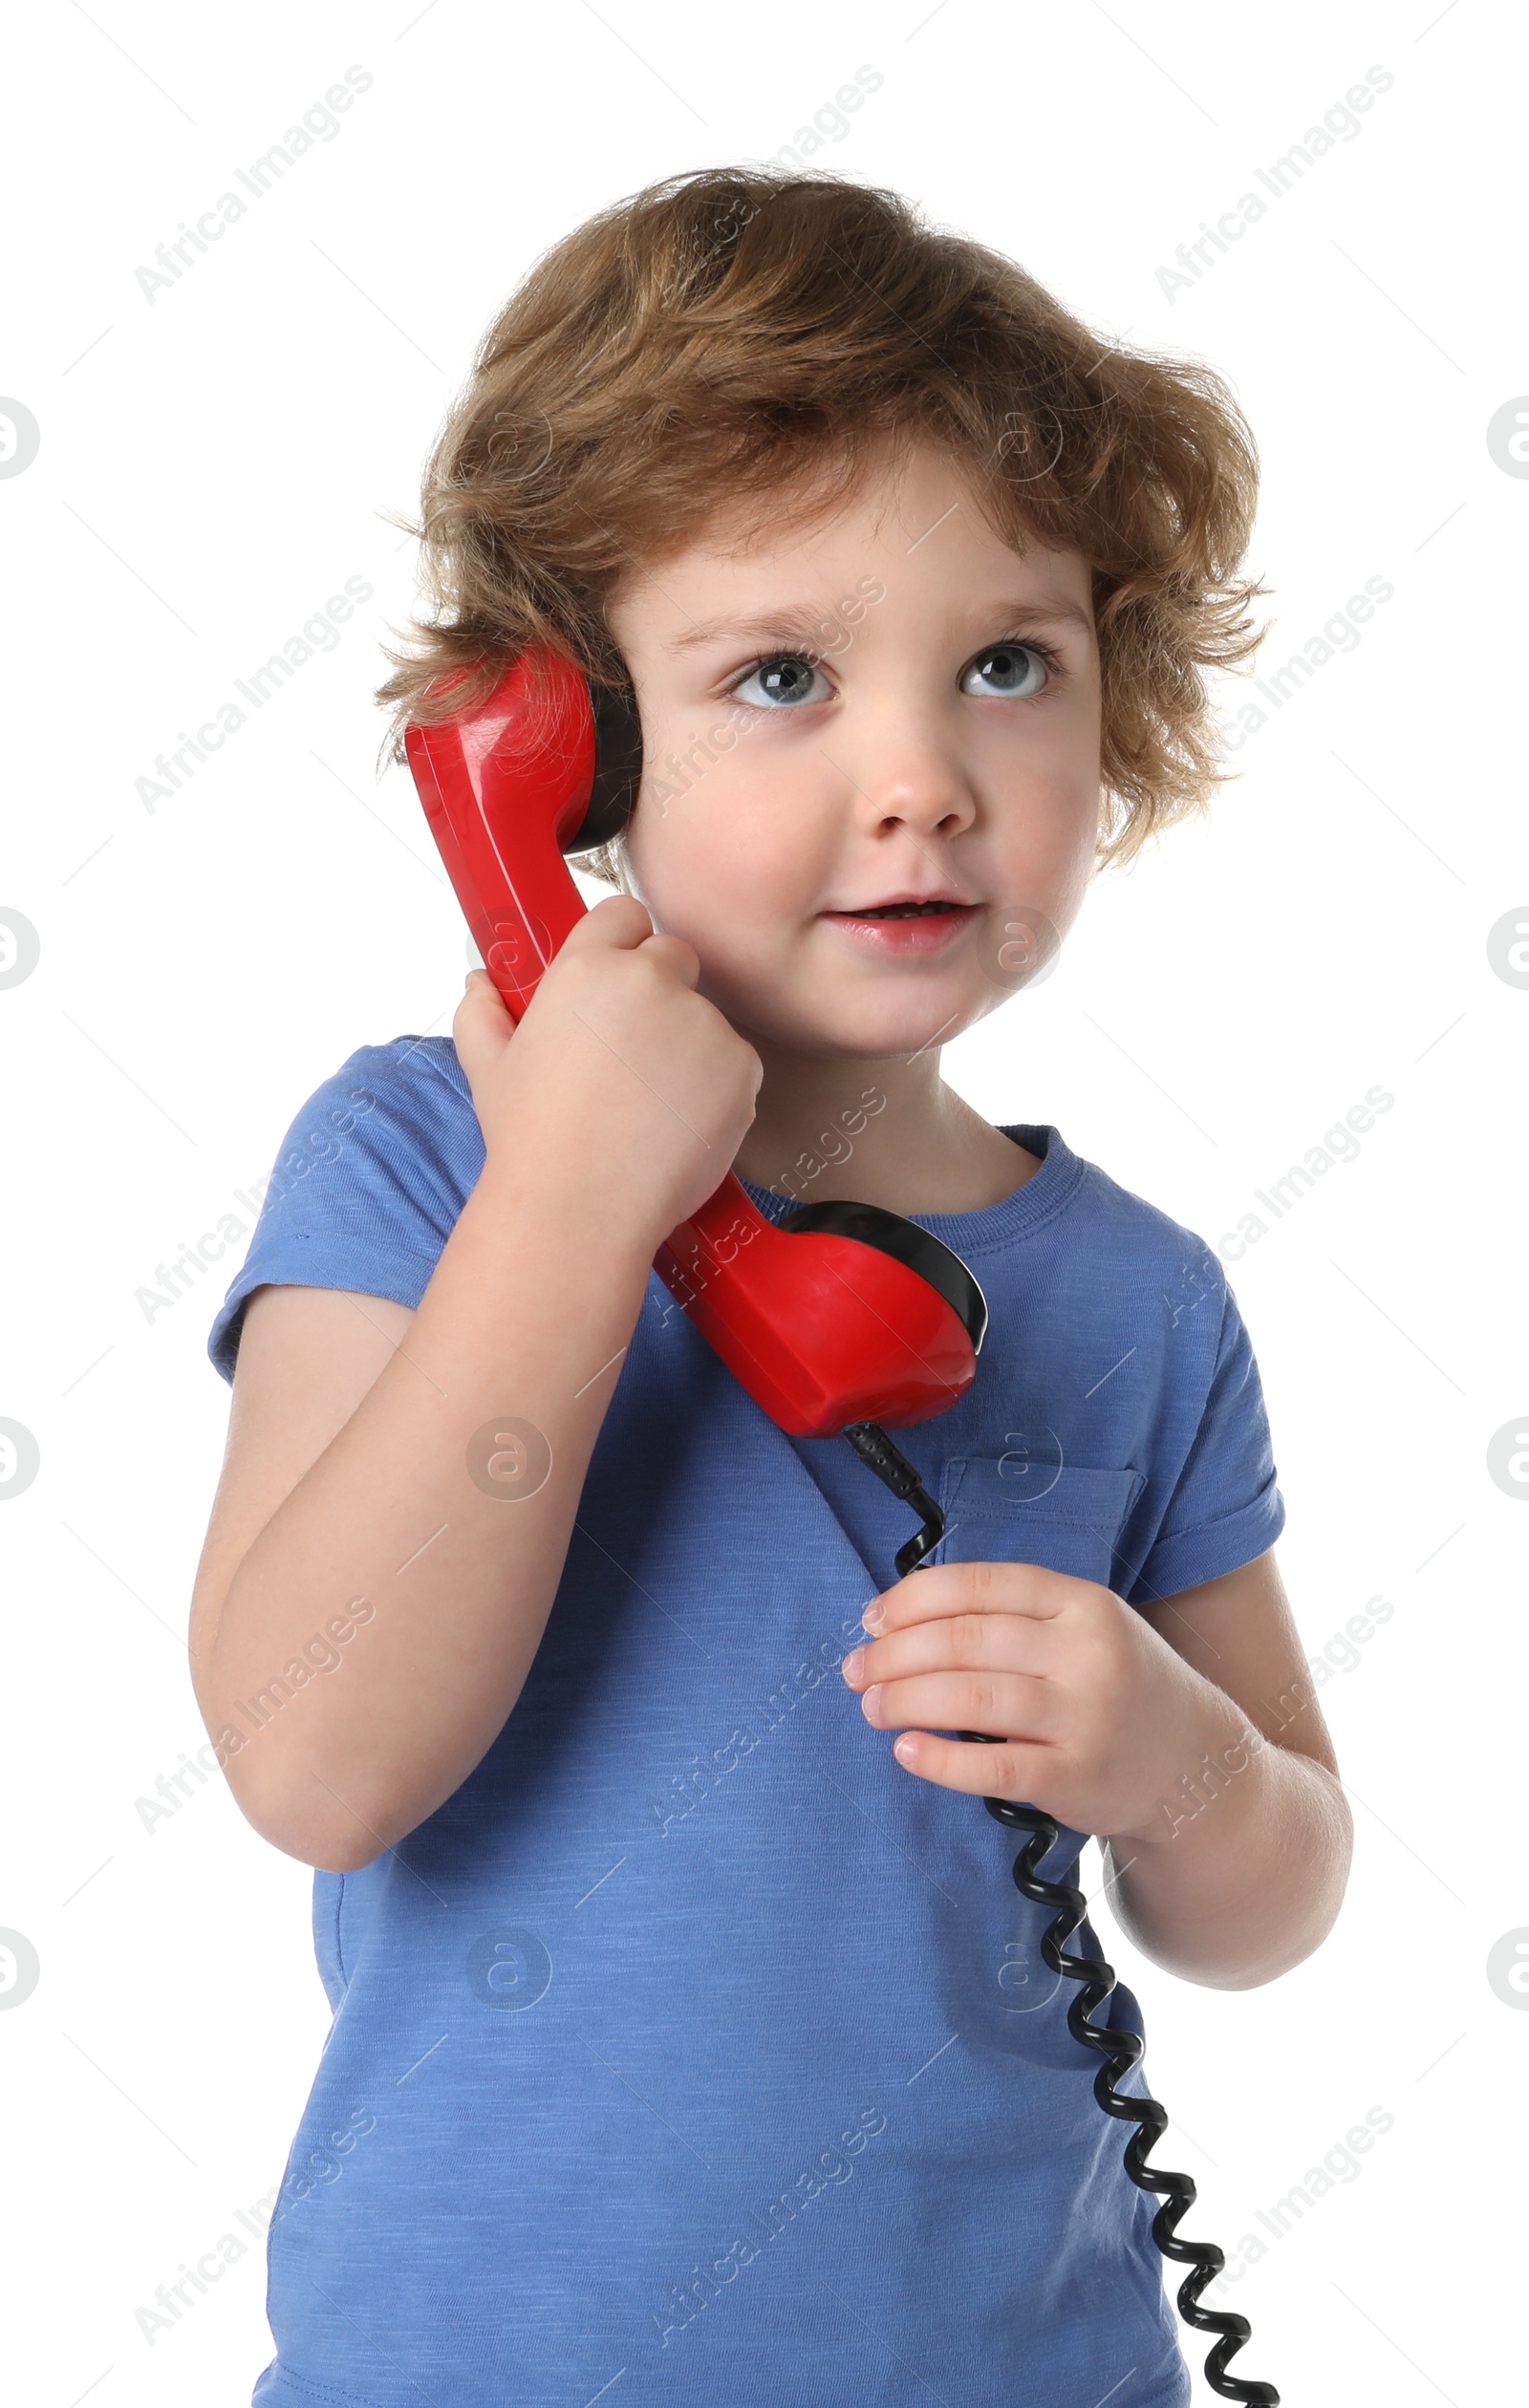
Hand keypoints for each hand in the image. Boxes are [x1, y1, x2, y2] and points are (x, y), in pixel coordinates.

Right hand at [453, 895, 762, 1246]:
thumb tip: (481, 982)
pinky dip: (716, 1087)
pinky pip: (735, 1063)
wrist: (583, 1207)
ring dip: (688, 1044)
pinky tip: (676, 1123)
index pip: (624, 913)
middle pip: (674, 956)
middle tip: (632, 1049)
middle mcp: (652, 982)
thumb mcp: (489, 1068)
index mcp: (588, 968)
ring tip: (647, 1104)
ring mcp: (704, 1023)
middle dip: (660, 990)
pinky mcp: (742, 1066)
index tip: (619, 972)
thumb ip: (484, 1012)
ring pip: (706, 1017)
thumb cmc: (534, 1142)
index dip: (623, 943)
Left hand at [839, 1559, 1230, 1845]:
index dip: (912, 1599)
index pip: (978, 1585)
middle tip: (858, 1670)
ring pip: (970, 1698)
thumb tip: (906, 1617)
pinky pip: (992, 1767)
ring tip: (872, 1706)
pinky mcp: (1076, 1777)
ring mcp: (1085, 1716)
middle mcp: (1086, 1652)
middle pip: (965, 1640)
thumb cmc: (1121, 1686)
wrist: (1196, 1763)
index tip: (873, 1619)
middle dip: (894, 1654)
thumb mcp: (1085, 1627)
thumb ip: (1014, 1615)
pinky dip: (938, 1759)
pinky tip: (907, 1750)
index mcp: (1081, 1602)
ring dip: (904, 1700)